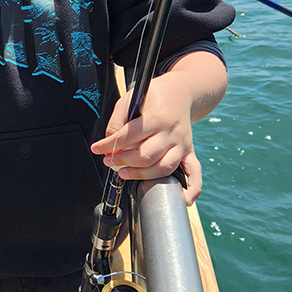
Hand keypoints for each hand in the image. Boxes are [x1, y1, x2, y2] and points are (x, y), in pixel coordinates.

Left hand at [90, 73, 200, 202]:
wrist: (181, 92)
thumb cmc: (153, 96)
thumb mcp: (131, 99)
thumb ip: (118, 121)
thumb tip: (109, 141)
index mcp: (157, 117)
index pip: (129, 136)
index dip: (109, 145)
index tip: (96, 149)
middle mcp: (171, 132)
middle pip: (146, 155)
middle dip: (122, 161)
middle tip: (108, 161)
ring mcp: (182, 144)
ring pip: (163, 167)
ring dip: (142, 174)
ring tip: (123, 173)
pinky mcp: (189, 152)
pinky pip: (194, 172)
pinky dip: (192, 188)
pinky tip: (184, 199)